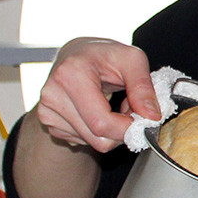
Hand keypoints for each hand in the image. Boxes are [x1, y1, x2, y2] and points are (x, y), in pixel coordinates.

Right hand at [31, 37, 161, 152]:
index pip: (102, 123)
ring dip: (110, 130)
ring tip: (110, 105)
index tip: (141, 117)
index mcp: (71, 75)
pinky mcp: (47, 122)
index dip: (128, 128)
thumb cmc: (103, 55)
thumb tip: (151, 116)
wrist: (75, 54)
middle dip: (121, 130)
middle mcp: (53, 95)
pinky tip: (96, 111)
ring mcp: (46, 111)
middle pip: (97, 138)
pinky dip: (97, 131)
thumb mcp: (131, 59)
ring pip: (92, 142)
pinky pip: (83, 141)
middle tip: (128, 108)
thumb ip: (143, 87)